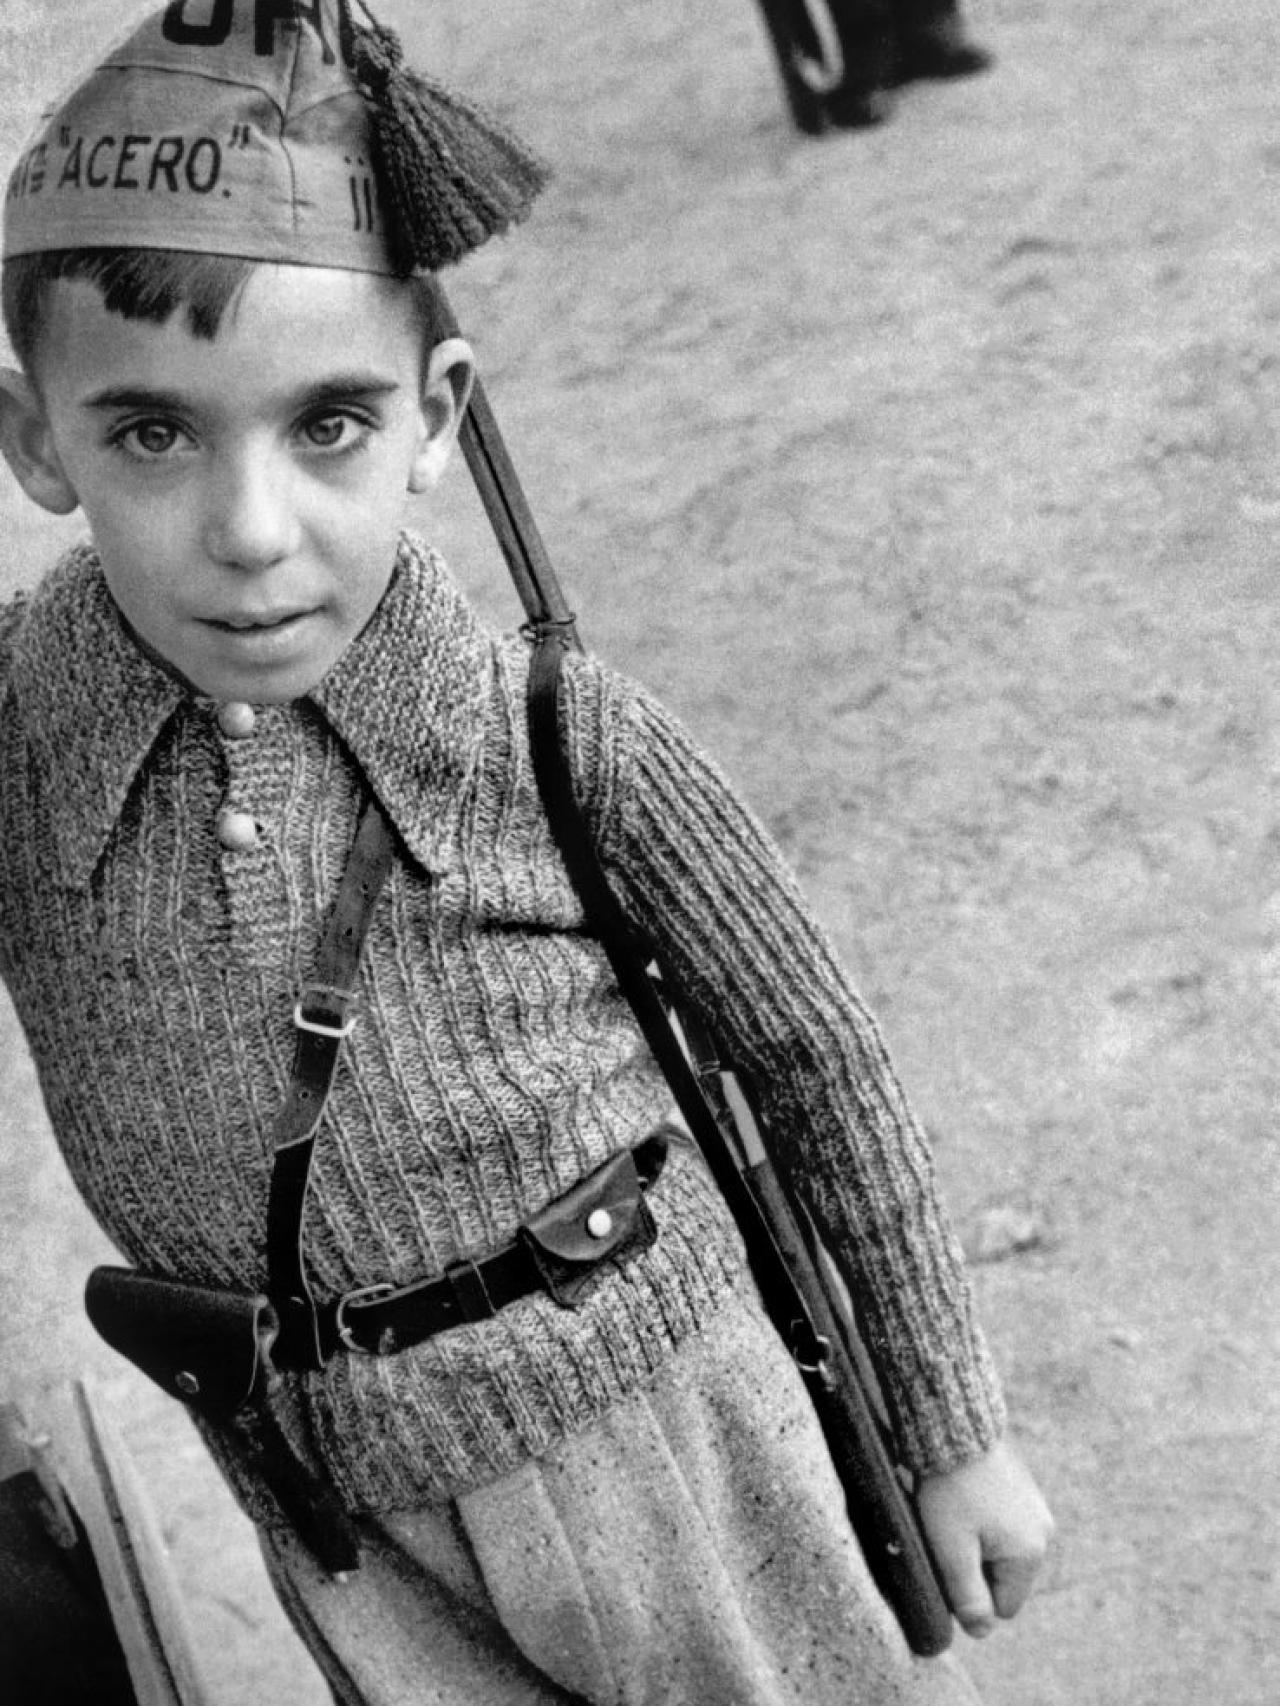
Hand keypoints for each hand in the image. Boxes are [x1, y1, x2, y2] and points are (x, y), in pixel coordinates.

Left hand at [916, 1439, 1054, 1640]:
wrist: (953, 1424)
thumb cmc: (950, 1489)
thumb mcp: (952, 1550)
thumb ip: (967, 1597)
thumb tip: (981, 1633)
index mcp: (1029, 1554)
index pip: (1002, 1606)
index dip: (970, 1594)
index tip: (948, 1560)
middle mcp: (1042, 1531)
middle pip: (1002, 1576)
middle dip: (973, 1564)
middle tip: (946, 1532)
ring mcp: (1035, 1505)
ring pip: (1000, 1547)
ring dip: (975, 1538)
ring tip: (952, 1509)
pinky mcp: (1022, 1485)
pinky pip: (1001, 1520)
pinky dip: (980, 1515)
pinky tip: (961, 1493)